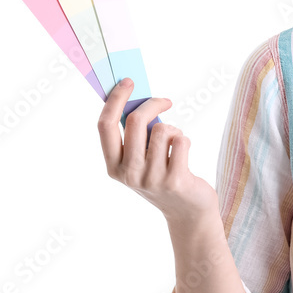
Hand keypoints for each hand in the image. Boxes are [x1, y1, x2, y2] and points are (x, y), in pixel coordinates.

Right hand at [97, 79, 219, 225]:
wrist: (188, 211)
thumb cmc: (163, 176)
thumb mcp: (141, 159)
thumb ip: (135, 134)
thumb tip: (136, 96)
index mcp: (113, 167)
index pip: (105, 125)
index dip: (115, 99)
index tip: (128, 81)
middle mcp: (129, 173)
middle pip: (136, 121)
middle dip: (153, 104)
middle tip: (165, 101)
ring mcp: (151, 178)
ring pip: (163, 129)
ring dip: (174, 129)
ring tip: (175, 143)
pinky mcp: (175, 180)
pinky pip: (181, 140)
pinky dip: (185, 140)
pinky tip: (184, 155)